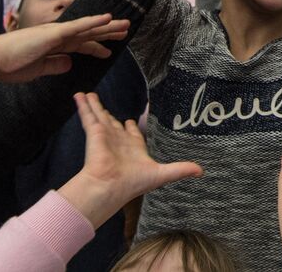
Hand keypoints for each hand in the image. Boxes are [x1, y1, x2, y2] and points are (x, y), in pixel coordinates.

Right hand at [0, 13, 129, 86]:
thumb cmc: (9, 65)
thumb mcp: (38, 69)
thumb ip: (54, 65)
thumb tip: (69, 64)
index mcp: (53, 45)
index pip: (80, 45)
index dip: (95, 46)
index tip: (108, 51)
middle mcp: (57, 36)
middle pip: (88, 34)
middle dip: (107, 33)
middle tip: (125, 32)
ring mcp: (56, 33)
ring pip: (88, 28)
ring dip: (108, 26)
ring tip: (126, 25)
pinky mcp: (53, 33)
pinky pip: (78, 26)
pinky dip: (93, 22)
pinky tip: (108, 18)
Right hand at [59, 92, 201, 227]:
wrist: (110, 187)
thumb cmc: (133, 183)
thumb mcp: (162, 174)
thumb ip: (180, 169)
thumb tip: (202, 171)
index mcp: (133, 149)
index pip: (131, 134)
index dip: (130, 128)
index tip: (130, 121)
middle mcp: (117, 141)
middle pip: (112, 122)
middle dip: (108, 114)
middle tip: (102, 104)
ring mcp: (105, 136)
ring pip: (99, 116)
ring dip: (94, 105)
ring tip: (88, 94)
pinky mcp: (94, 133)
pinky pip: (89, 115)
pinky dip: (84, 106)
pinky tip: (80, 95)